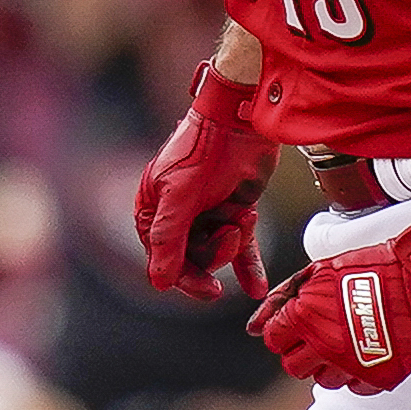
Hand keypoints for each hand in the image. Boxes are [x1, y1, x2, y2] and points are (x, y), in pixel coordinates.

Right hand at [135, 63, 278, 299]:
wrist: (243, 119)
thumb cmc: (204, 150)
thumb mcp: (181, 195)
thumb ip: (169, 239)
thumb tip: (159, 284)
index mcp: (153, 210)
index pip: (164, 259)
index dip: (186, 277)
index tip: (210, 290)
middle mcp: (177, 215)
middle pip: (193, 259)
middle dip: (217, 252)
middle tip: (231, 233)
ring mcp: (206, 213)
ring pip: (219, 252)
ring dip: (236, 242)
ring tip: (244, 216)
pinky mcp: (233, 210)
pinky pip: (241, 248)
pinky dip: (249, 266)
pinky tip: (257, 288)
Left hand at [250, 217, 410, 394]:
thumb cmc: (367, 269)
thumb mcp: (318, 273)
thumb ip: (281, 300)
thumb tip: (252, 327)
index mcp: (304, 318)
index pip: (274, 341)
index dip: (284, 332)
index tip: (299, 325)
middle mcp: (323, 346)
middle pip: (293, 368)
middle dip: (301, 353)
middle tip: (320, 337)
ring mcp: (352, 365)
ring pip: (322, 382)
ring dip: (328, 366)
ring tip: (346, 343)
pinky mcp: (378, 377)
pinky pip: (354, 389)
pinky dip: (357, 375)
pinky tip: (366, 352)